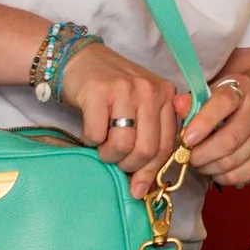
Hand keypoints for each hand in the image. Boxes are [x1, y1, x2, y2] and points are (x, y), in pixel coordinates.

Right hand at [62, 43, 185, 198]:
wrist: (81, 60)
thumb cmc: (112, 90)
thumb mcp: (140, 106)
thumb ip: (150, 135)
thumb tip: (146, 185)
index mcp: (167, 96)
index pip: (168, 145)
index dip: (152, 172)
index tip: (140, 189)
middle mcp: (151, 91)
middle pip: (147, 149)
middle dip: (129, 166)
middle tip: (116, 161)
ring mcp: (125, 90)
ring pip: (123, 145)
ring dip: (108, 155)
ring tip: (103, 146)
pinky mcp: (99, 92)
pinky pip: (96, 135)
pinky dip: (91, 141)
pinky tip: (91, 130)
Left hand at [180, 76, 249, 190]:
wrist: (246, 113)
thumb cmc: (216, 107)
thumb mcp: (202, 98)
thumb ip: (190, 103)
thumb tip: (179, 104)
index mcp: (240, 88)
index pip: (224, 102)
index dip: (204, 122)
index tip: (186, 140)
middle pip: (231, 139)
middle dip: (202, 154)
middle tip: (187, 157)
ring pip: (234, 160)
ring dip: (209, 167)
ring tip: (199, 162)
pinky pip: (242, 175)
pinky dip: (222, 177)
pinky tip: (214, 170)